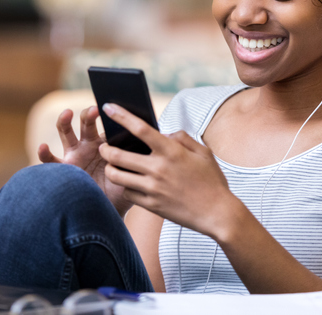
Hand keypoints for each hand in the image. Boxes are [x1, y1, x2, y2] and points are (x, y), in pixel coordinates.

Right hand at [38, 106, 132, 215]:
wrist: (110, 210)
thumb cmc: (123, 188)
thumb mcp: (132, 171)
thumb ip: (136, 158)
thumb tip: (148, 144)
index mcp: (107, 142)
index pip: (106, 124)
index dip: (108, 115)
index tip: (112, 109)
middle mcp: (89, 145)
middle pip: (85, 123)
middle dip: (88, 115)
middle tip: (95, 110)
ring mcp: (75, 155)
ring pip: (66, 132)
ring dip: (65, 121)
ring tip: (67, 113)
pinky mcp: (64, 169)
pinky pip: (51, 161)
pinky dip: (44, 153)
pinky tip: (43, 147)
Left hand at [98, 103, 234, 238]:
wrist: (218, 214)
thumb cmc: (211, 180)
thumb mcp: (202, 152)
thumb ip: (181, 137)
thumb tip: (163, 134)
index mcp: (171, 151)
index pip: (140, 128)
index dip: (121, 116)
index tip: (108, 106)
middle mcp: (158, 169)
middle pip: (119, 155)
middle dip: (106, 149)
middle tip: (103, 147)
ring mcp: (153, 188)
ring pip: (117, 176)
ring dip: (110, 168)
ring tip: (110, 165)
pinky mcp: (151, 205)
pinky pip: (128, 193)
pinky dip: (125, 187)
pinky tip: (128, 183)